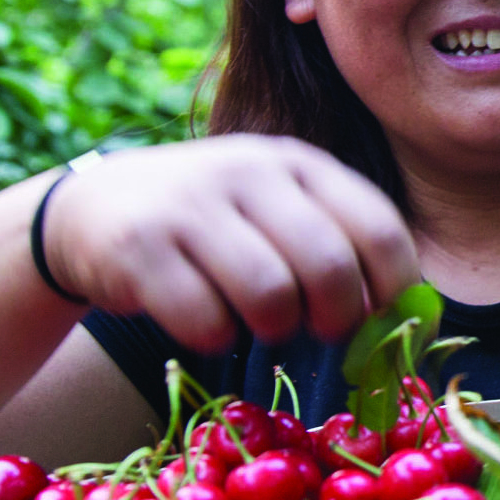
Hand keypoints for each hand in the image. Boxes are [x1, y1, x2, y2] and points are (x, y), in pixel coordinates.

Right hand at [44, 136, 421, 352]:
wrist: (92, 208)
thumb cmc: (213, 223)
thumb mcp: (278, 209)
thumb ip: (337, 242)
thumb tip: (408, 316)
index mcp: (298, 162)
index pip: (379, 226)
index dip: (394, 288)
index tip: (383, 320)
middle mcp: (248, 171)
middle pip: (329, 266)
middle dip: (336, 317)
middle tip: (320, 330)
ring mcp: (190, 204)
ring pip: (270, 296)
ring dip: (275, 329)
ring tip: (260, 323)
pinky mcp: (138, 246)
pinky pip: (206, 319)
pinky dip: (216, 337)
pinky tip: (206, 322)